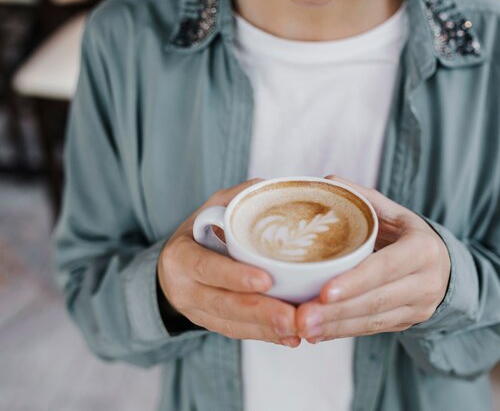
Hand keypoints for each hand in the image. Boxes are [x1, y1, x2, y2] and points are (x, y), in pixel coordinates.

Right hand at [158, 178, 300, 347]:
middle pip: (223, 304)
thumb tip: (273, 188)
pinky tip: (289, 338)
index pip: (207, 268)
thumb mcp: (212, 206)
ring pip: (232, 325)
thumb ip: (239, 197)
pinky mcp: (211, 324)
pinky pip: (238, 334)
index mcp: (181, 256)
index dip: (234, 276)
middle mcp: (184, 288)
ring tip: (297, 329)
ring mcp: (196, 311)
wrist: (175, 265)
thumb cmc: (201, 229)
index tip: (266, 280)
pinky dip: (264, 336)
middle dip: (259, 312)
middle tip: (291, 315)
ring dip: (266, 329)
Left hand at [296, 175, 450, 342]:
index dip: (355, 281)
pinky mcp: (406, 323)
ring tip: (302, 327)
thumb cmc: (408, 234)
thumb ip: (363, 198)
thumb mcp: (394, 212)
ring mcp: (418, 308)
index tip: (324, 291)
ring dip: (335, 326)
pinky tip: (316, 334)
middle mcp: (425, 282)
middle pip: (376, 300)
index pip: (385, 267)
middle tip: (302, 317)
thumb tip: (327, 181)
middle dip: (337, 311)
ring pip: (373, 321)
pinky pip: (371, 331)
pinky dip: (341, 332)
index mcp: (423, 249)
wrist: (444, 266)